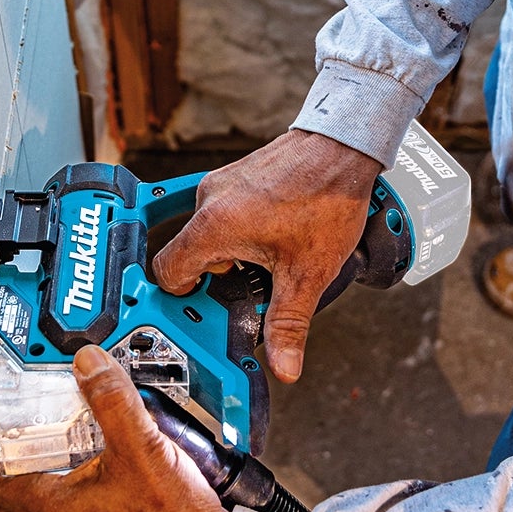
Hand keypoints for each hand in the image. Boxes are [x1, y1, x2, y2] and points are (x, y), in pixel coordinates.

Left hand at [0, 347, 231, 511]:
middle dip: (14, 462)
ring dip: (46, 470)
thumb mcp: (142, 449)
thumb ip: (112, 401)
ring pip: (45, 501)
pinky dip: (76, 479)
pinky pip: (75, 505)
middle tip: (22, 430)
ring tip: (61, 437)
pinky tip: (103, 458)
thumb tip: (89, 366)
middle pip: (14, 496)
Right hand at [152, 130, 381, 381]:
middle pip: (188, 255)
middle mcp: (209, 200)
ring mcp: (222, 184)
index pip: (168, 271)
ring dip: (230, 256)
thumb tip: (283, 365)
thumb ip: (289, 324)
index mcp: (214, 225)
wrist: (344, 146)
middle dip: (215, 280)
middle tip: (245, 291)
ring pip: (208, 235)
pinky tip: (273, 239)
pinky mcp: (237, 176)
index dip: (183, 296)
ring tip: (267, 262)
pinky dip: (239, 234)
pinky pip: (223, 215)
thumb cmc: (327, 197)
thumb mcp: (307, 273)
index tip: (207, 307)